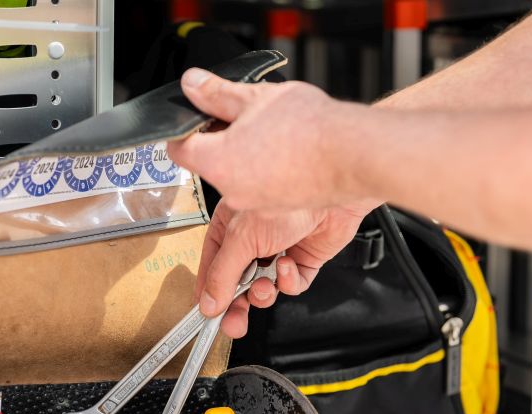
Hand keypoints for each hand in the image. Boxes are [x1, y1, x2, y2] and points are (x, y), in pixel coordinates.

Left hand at [167, 70, 353, 211]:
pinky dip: (264, 171)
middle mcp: (231, 191)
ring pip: (235, 176)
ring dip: (243, 155)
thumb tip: (193, 84)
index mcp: (217, 162)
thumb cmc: (309, 128)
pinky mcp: (276, 210)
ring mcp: (255, 204)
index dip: (182, 130)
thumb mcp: (254, 97)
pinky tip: (285, 153)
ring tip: (270, 133)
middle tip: (242, 118)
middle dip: (218, 140)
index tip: (193, 120)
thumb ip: (216, 93)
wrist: (352, 154)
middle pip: (208, 163)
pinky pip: (259, 188)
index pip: (179, 148)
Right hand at [197, 202, 374, 337]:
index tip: (207, 313)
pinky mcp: (305, 260)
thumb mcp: (241, 239)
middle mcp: (252, 240)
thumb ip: (223, 275)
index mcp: (228, 228)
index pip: (212, 266)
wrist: (332, 189)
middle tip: (234, 324)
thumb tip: (208, 304)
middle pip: (237, 283)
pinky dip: (289, 281)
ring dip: (264, 293)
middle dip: (236, 305)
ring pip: (265, 288)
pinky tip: (289, 266)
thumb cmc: (285, 198)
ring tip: (266, 286)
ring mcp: (279, 250)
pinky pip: (291, 284)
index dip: (208, 291)